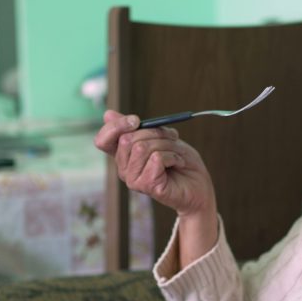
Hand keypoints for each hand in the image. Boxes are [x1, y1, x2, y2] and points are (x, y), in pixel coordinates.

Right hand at [94, 110, 215, 217]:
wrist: (199, 186)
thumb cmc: (180, 161)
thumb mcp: (158, 137)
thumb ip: (136, 128)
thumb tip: (108, 114)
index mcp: (124, 156)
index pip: (102, 141)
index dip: (115, 126)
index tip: (136, 120)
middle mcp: (124, 169)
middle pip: (127, 139)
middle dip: (155, 133)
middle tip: (171, 139)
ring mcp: (133, 179)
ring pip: (142, 147)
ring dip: (167, 145)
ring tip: (176, 154)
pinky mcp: (146, 185)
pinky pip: (156, 158)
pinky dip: (173, 156)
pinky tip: (178, 164)